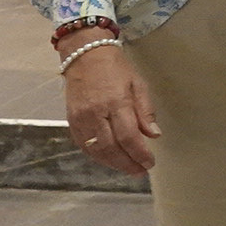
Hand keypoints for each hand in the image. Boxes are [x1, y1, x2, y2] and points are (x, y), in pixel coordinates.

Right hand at [62, 41, 157, 173]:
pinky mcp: (71, 121)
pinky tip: (109, 160)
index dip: (140, 154)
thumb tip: (154, 135)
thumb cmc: (115, 67)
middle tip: (141, 171)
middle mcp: (96, 112)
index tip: (150, 163)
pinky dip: (97, 157)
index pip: (129, 137)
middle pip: (112, 148)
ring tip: (128, 169)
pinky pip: (84, 145)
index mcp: (116, 101)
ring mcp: (81, 118)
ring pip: (96, 150)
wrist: (85, 54)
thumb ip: (146, 111)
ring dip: (113, 164)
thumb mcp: (138, 83)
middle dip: (128, 164)